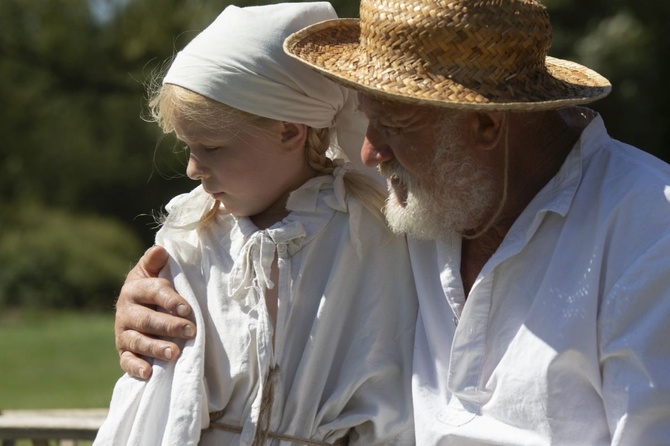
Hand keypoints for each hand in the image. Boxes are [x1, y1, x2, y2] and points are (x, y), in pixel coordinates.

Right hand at [115, 245, 195, 378]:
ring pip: (138, 341)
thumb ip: (156, 262)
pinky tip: (149, 372)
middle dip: (169, 326)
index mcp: (134, 288)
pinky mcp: (123, 351)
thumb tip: (161, 249)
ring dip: (156, 347)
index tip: (187, 309)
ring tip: (175, 353)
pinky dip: (136, 367)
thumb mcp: (152, 272)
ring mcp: (123, 333)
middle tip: (190, 331)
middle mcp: (126, 311)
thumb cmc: (152, 289)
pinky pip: (126, 361)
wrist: (134, 308)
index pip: (153, 292)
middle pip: (147, 320)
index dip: (170, 300)